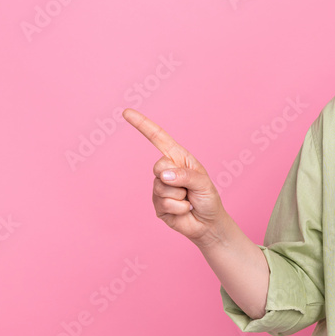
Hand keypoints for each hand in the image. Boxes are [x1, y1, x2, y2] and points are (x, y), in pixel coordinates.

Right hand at [122, 108, 225, 244]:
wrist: (208, 223)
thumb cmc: (208, 198)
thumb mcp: (203, 182)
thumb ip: (185, 175)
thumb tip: (163, 176)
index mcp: (178, 158)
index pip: (158, 138)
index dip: (143, 125)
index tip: (126, 112)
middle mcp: (167, 170)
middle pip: (159, 167)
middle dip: (177, 179)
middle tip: (189, 188)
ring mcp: (159, 188)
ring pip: (162, 188)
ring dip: (180, 197)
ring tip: (188, 200)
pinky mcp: (157, 205)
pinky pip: (164, 204)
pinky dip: (179, 208)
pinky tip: (184, 210)